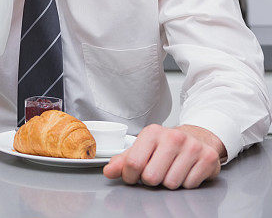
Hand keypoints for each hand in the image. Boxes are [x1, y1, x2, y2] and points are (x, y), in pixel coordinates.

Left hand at [103, 124, 225, 188]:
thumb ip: (123, 161)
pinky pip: (189, 185)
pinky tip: (185, 171)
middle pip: (151, 177)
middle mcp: (173, 137)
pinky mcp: (208, 158)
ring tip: (170, 170)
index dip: (130, 176)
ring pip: (171, 183)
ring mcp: (192, 147)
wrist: (197, 138)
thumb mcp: (142, 149)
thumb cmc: (166, 145)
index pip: (133, 163)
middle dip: (150, 180)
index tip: (133, 176)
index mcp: (152, 132)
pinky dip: (185, 183)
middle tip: (155, 172)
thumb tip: (109, 172)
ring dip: (168, 182)